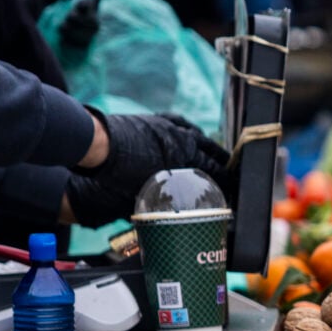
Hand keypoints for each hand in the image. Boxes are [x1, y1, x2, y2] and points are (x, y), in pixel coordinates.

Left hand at [66, 112, 229, 226]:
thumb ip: (168, 198)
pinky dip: (183, 127)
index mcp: (185, 156)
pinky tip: (184, 130)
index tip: (231, 185)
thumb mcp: (150, 192)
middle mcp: (181, 138)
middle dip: (220, 159)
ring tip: (209, 149)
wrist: (99, 146)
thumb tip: (177, 210)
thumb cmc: (122, 173)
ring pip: (194, 132)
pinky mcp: (154, 120)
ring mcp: (167, 126)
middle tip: (228, 165)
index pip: (214, 168)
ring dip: (203, 142)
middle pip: (209, 149)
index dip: (224, 178)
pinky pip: (176, 121)